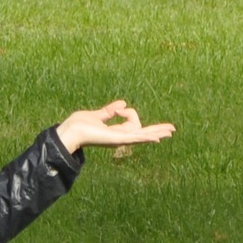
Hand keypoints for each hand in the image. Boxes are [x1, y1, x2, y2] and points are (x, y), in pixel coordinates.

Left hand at [55, 100, 175, 154]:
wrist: (70, 130)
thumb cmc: (79, 125)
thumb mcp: (97, 115)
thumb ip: (109, 111)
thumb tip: (122, 104)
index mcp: (115, 132)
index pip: (133, 124)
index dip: (129, 113)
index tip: (118, 108)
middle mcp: (120, 137)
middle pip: (143, 133)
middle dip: (157, 130)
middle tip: (172, 129)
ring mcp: (120, 139)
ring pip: (143, 135)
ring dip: (157, 132)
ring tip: (171, 131)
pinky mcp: (117, 139)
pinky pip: (135, 137)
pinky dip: (147, 137)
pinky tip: (157, 138)